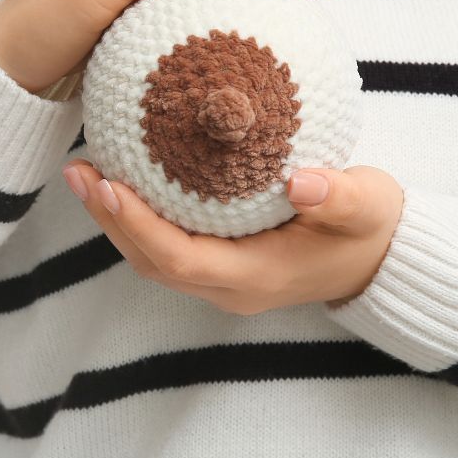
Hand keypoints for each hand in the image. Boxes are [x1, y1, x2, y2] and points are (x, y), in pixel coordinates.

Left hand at [61, 160, 404, 314]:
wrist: (379, 259)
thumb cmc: (371, 229)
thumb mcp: (368, 207)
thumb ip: (339, 197)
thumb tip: (301, 182)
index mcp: (255, 278)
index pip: (179, 259)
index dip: (138, 225)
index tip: (107, 184)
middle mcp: (227, 287)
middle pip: (150, 260)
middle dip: (109, 218)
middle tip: (78, 170)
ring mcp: (219, 279)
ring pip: (150, 255)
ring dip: (114, 216)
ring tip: (83, 170)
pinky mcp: (216, 262)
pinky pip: (163, 243)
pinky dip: (136, 214)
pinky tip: (118, 173)